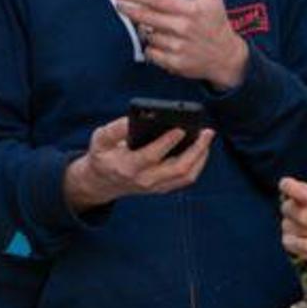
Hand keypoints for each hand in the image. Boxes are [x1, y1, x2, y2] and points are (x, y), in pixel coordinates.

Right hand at [63, 116, 215, 210]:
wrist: (103, 182)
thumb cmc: (103, 155)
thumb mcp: (99, 139)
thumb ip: (114, 129)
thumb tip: (132, 119)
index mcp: (127, 167)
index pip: (151, 156)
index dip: (167, 142)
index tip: (180, 128)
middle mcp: (144, 180)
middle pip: (178, 169)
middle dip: (196, 150)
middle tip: (206, 131)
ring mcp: (156, 187)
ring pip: (186, 176)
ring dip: (201, 156)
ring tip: (207, 137)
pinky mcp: (163, 188)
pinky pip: (186, 179)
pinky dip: (198, 163)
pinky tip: (202, 147)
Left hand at [115, 0, 247, 89]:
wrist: (227, 57)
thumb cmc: (216, 23)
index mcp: (191, 9)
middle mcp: (184, 27)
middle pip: (147, 17)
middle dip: (129, 9)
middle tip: (119, 4)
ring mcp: (179, 47)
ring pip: (148, 35)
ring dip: (147, 30)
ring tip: (157, 28)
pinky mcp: (176, 63)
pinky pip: (151, 53)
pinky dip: (151, 48)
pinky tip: (161, 43)